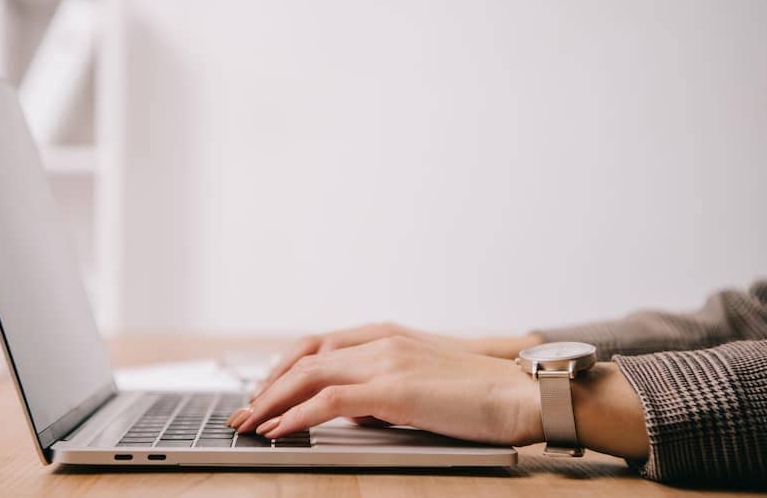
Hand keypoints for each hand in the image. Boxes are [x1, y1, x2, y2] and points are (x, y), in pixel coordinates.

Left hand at [229, 335, 544, 446]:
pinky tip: (279, 431)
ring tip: (249, 426)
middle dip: (267, 386)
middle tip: (243, 413)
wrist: (523, 394)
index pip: (317, 346)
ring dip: (272, 401)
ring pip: (308, 374)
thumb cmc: (481, 394)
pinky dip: (296, 415)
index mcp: (387, 335)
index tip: (263, 393)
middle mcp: (381, 341)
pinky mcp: (394, 389)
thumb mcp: (423, 383)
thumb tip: (352, 411)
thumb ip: (383, 389)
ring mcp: (386, 361)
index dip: (283, 369)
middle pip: (304, 357)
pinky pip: (329, 401)